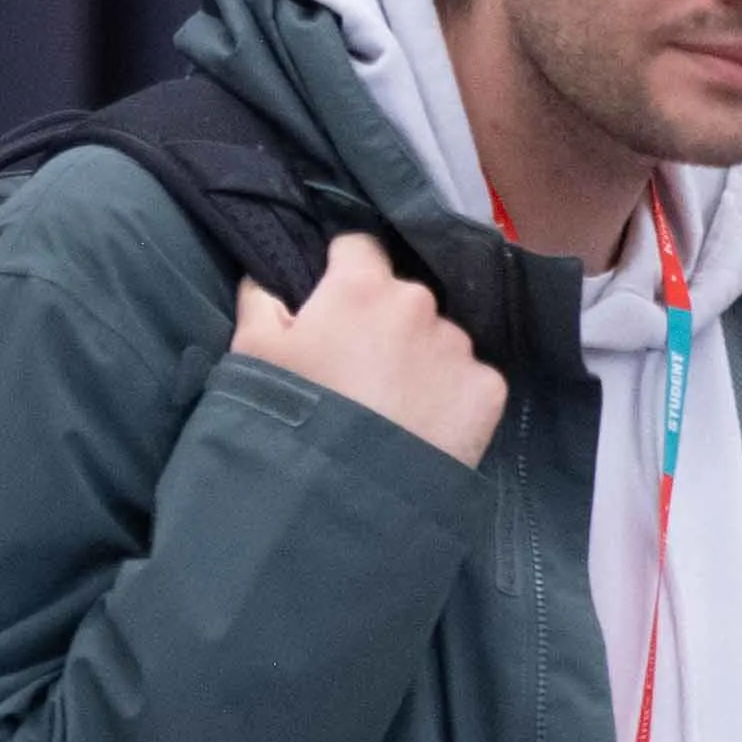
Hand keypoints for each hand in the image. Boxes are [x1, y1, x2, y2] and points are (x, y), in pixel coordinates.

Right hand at [230, 234, 502, 466]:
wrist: (346, 494)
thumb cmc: (290, 416)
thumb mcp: (253, 354)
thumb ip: (261, 302)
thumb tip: (264, 277)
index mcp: (362, 287)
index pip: (359, 247)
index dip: (345, 269)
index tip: (334, 297)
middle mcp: (420, 304)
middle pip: (404, 298)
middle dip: (385, 322)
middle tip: (359, 369)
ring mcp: (460, 347)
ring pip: (440, 340)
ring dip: (420, 359)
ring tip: (392, 407)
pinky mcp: (489, 389)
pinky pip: (469, 380)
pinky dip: (451, 397)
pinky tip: (424, 427)